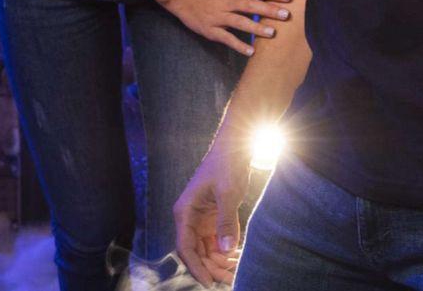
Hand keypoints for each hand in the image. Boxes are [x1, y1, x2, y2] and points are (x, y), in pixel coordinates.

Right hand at [166, 0, 291, 55]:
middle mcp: (227, 2)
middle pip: (251, 5)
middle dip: (269, 10)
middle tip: (286, 15)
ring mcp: (218, 16)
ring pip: (240, 22)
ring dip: (256, 27)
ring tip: (272, 33)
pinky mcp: (210, 29)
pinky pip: (226, 38)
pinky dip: (238, 45)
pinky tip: (250, 51)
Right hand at [175, 137, 251, 287]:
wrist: (236, 146)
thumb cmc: (227, 164)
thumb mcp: (228, 192)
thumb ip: (226, 221)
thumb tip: (226, 250)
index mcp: (185, 211)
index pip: (186, 246)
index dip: (196, 267)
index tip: (208, 282)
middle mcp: (190, 218)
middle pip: (197, 252)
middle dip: (212, 267)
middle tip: (229, 280)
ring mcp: (202, 219)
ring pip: (207, 249)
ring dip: (220, 262)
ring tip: (235, 274)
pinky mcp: (214, 218)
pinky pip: (217, 241)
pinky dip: (226, 251)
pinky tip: (238, 259)